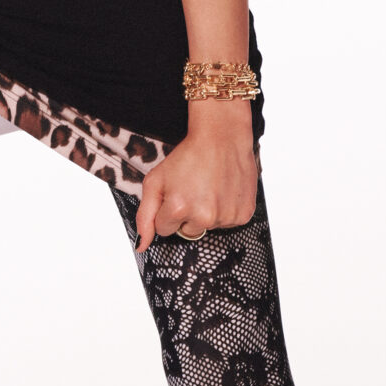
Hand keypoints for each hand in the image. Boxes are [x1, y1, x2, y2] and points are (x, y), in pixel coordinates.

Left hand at [133, 104, 257, 253]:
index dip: (166, 211)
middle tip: (191, 189)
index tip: (174, 194)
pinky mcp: (243, 215)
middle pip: (187, 232)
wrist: (221, 138)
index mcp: (177, 208)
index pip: (164, 230)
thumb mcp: (155, 181)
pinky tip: (222, 190)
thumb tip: (141, 246)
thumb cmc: (186, 157)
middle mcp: (203, 217)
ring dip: (206, 212)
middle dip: (186, 214)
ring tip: (208, 187)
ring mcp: (225, 217)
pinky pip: (227, 223)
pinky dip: (224, 210)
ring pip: (208, 228)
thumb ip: (144, 215)